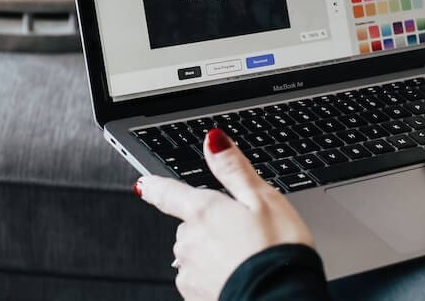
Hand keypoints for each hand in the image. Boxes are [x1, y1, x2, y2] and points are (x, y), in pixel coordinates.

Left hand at [137, 128, 314, 300]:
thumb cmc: (277, 252)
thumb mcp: (264, 199)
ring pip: (194, 255)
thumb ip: (233, 169)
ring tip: (246, 259)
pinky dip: (216, 278)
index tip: (143, 184)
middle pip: (189, 225)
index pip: (168, 193)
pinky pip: (200, 281)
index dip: (155, 186)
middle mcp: (189, 242)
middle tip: (244, 232)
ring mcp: (190, 274)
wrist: (280, 299)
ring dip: (213, 254)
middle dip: (210, 225)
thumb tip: (213, 140)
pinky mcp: (196, 298)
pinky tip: (239, 278)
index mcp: (204, 211)